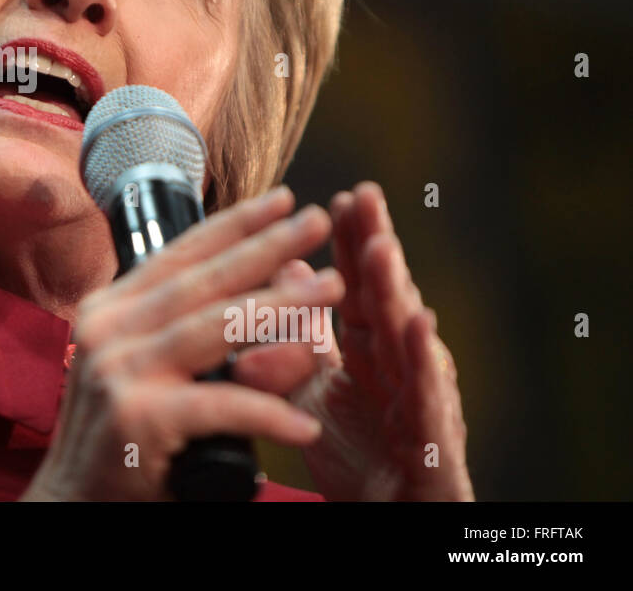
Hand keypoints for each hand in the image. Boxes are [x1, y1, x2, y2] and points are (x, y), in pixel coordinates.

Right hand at [22, 187, 344, 500]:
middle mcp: (107, 329)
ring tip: (332, 291)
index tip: (281, 198)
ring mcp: (117, 371)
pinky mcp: (135, 418)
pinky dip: (266, 412)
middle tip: (318, 221)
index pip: (178, 254)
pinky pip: (217, 406)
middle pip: (201, 280)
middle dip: (266, 247)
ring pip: (212, 328)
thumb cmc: (124, 439)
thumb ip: (204, 340)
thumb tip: (279, 297)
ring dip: (280, 308)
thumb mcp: (154, 373)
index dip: (233, 224)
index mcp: (110, 310)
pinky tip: (304, 421)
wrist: (76, 503)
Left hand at [284, 181, 474, 500]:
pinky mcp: (433, 440)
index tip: (339, 196)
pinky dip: (422, 361)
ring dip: (394, 289)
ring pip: (407, 338)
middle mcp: (399, 366)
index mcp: (369, 351)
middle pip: (384, 297)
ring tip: (379, 245)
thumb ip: (299, 335)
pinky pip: (427, 397)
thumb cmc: (356, 455)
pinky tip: (419, 326)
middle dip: (373, 245)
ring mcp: (420, 399)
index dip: (350, 243)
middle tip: (362, 196)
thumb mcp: (313, 389)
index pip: (357, 286)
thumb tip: (285, 271)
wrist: (382, 521)